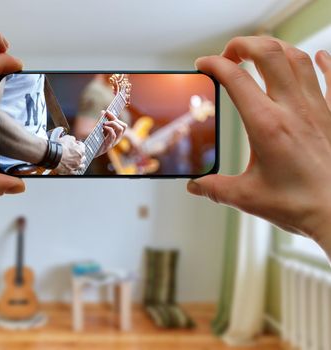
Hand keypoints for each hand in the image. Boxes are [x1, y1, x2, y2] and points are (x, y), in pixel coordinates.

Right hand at [55, 135, 84, 173]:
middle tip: (76, 153)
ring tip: (76, 162)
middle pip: (83, 157)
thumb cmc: (60, 147)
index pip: (82, 146)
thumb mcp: (67, 138)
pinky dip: (74, 170)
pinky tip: (72, 168)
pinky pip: (74, 172)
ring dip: (79, 163)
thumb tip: (73, 139)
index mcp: (80, 151)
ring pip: (81, 166)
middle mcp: (79, 159)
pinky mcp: (70, 171)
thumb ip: (72, 139)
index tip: (76, 143)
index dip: (78, 144)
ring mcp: (75, 166)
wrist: (53, 155)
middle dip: (80, 155)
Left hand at [97, 110, 127, 155]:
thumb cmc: (94, 141)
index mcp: (116, 135)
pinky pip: (113, 135)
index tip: (107, 111)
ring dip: (112, 123)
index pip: (122, 124)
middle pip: (123, 126)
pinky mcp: (108, 146)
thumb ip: (102, 121)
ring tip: (103, 123)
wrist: (88, 152)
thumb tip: (103, 112)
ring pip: (120, 130)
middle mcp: (116, 139)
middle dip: (115, 119)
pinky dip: (109, 128)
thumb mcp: (99, 130)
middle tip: (105, 117)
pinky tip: (103, 127)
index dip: (115, 117)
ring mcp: (113, 143)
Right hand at [187, 36, 330, 258]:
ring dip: (276, 48)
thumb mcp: (246, 197)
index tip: (203, 65)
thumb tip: (195, 186)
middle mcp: (292, 109)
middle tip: (229, 53)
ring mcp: (317, 109)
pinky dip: (326, 62)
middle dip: (244, 44)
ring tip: (260, 53)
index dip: (215, 64)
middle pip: (269, 54)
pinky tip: (321, 57)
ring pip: (298, 59)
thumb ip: (215, 188)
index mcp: (266, 125)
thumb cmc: (298, 205)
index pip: (235, 79)